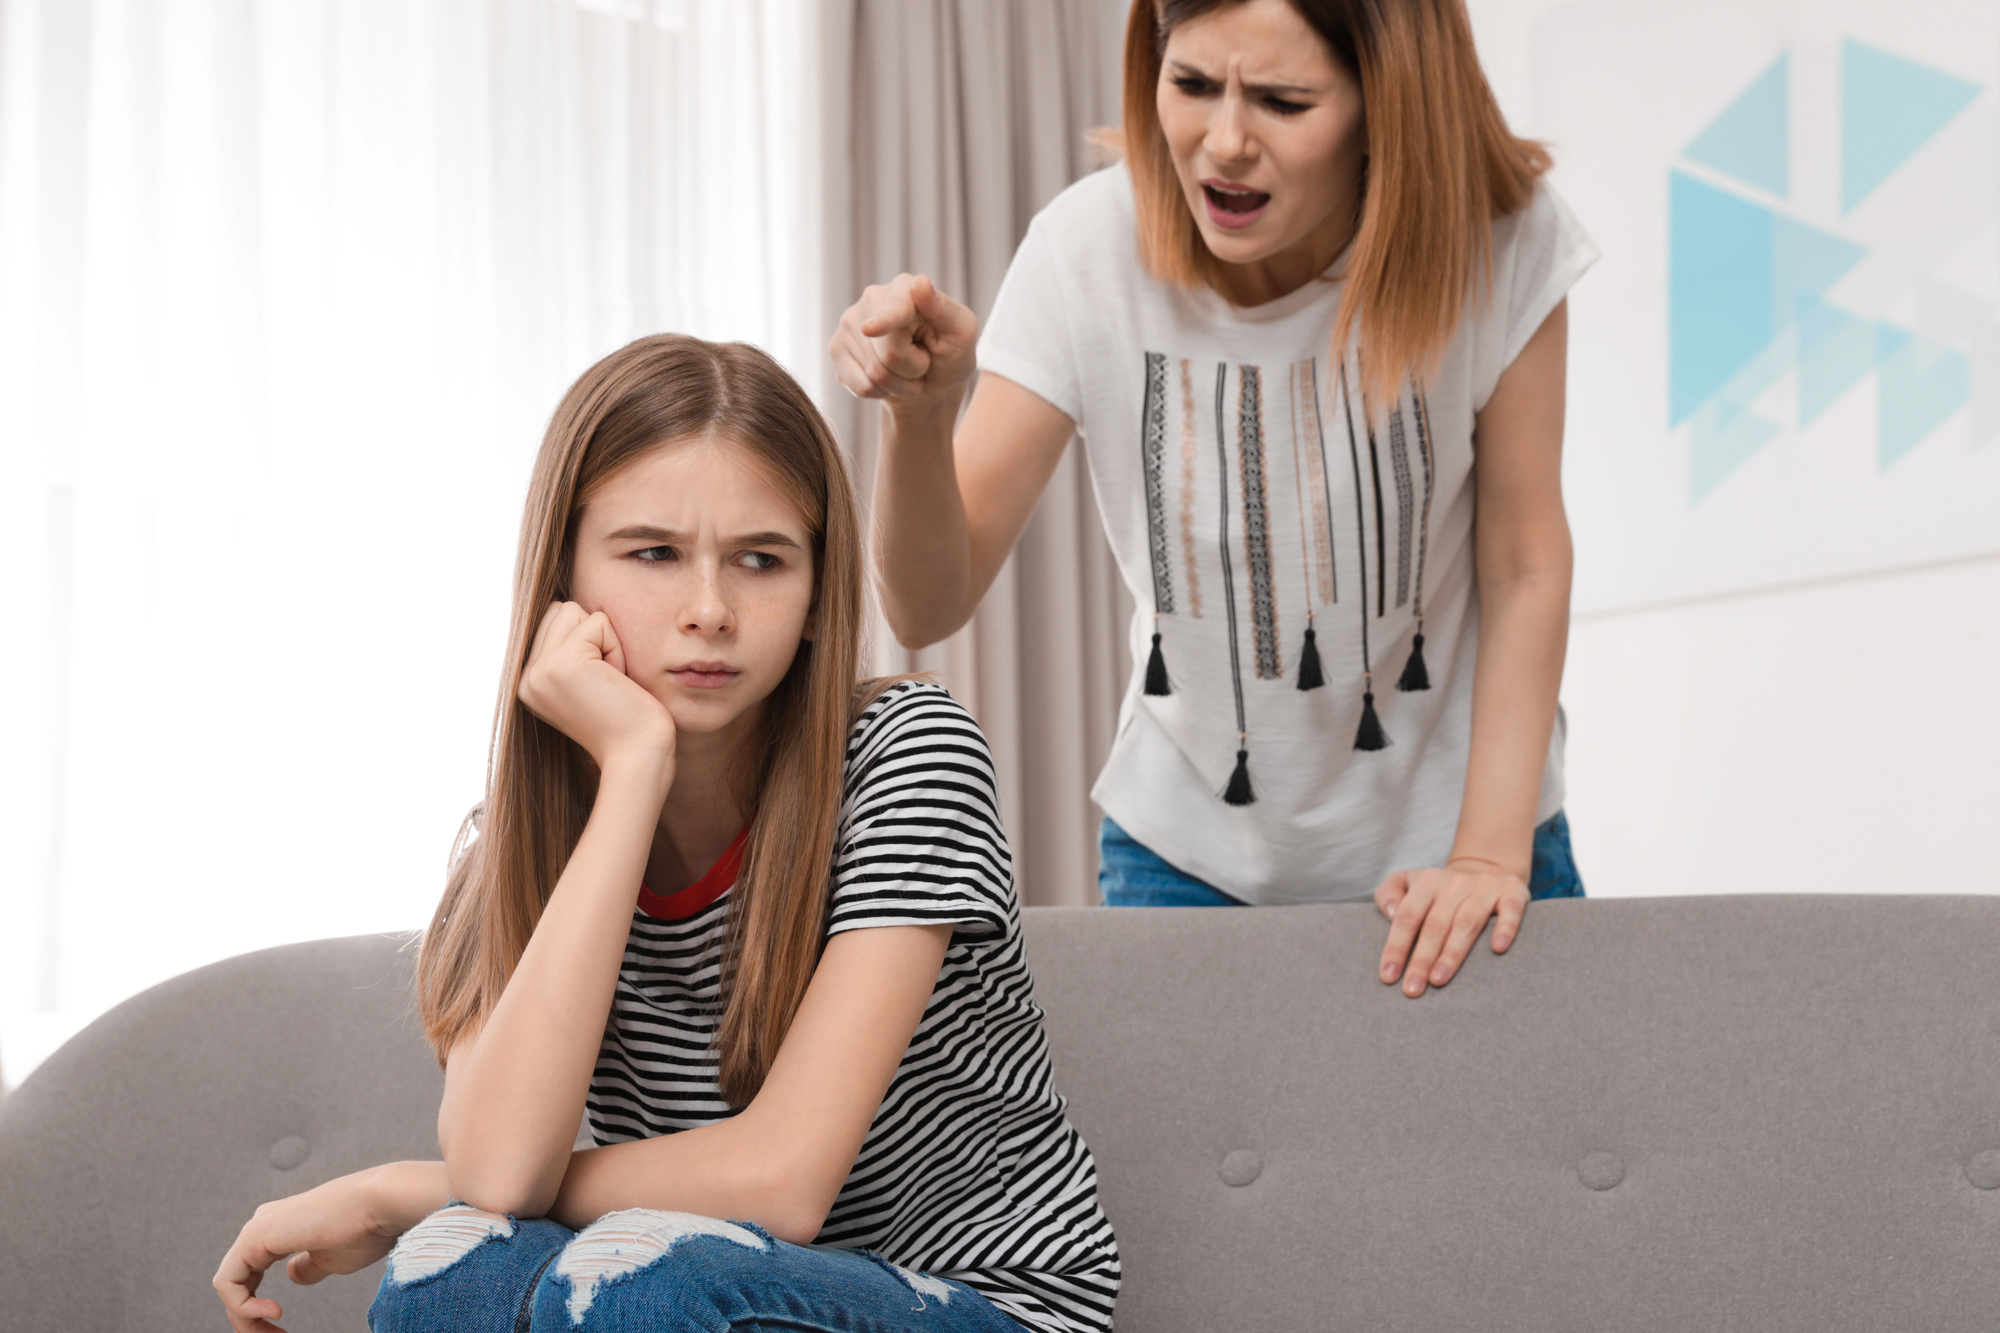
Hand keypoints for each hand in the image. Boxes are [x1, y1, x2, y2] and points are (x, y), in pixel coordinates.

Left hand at [212, 1169, 405, 1332]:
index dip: (257, 1312)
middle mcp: (264, 1225)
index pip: (250, 1276)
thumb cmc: (369, 1229)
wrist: (384, 1203)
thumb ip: (308, 1268)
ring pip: (231, 1287)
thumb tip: (292, 1275)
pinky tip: (274, 1312)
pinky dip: (243, 1307)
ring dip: (246, 1320)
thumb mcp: (333, 1260)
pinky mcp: (254, 1236)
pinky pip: (229, 1283)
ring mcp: (257, 1228)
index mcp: (280, 1228)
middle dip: (249, 1321)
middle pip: (238, 1285)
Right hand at [518, 601, 675, 775]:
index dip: (588, 643)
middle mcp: (524, 678)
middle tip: (605, 682)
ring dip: (605, 642)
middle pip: (560, 610)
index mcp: (528, 682)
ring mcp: (538, 671)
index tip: (598, 685)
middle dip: (594, 638)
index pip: (552, 621)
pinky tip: (615, 682)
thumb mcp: (586, 682)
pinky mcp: (562, 664)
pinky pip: (598, 622)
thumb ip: (568, 649)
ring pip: (574, 610)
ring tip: (609, 681)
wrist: (638, 755)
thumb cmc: (627, 719)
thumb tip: (565, 606)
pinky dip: (616, 648)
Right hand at [828, 273, 977, 409]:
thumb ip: (942, 308)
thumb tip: (920, 283)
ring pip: (875, 374)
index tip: (870, 329)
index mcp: (905, 288)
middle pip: (890, 355)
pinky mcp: (836, 347)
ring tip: (907, 369)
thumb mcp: (961, 332)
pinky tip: (888, 378)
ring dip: (899, 383)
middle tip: (923, 360)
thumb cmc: (951, 352)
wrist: (932, 381)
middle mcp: (872, 299)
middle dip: (913, 369)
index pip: (894, 311)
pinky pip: (861, 386)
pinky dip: (881, 391)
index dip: (884, 322)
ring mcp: (849, 322)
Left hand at [1374, 860, 1529, 996]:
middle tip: (1413, 989)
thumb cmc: (1440, 889)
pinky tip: (1497, 949)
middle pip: (1435, 924)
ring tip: (1438, 980)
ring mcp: (1485, 887)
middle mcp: (1455, 883)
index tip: (1389, 977)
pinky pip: (1510, 910)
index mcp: (1427, 882)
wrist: (1487, 866)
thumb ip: (1388, 894)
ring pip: (1467, 922)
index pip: (1408, 917)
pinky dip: (1505, 927)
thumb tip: (1390, 913)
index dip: (1396, 947)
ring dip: (1453, 953)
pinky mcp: (1512, 891)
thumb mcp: (1408, 881)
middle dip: (1422, 959)